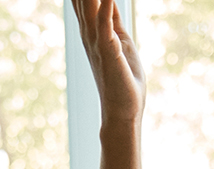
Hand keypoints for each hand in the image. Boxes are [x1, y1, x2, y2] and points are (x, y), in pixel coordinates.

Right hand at [74, 0, 144, 125]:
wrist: (123, 112)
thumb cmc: (123, 78)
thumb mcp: (120, 41)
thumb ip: (112, 20)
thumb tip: (110, 1)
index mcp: (91, 30)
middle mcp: (89, 34)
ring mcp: (97, 44)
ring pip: (90, 8)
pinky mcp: (110, 53)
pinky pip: (106, 26)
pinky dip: (106, 8)